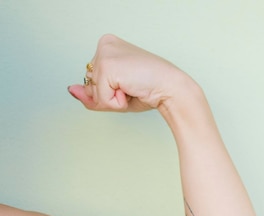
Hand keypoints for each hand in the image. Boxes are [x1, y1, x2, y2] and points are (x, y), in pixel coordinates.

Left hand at [68, 34, 185, 111]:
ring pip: (93, 92)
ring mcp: (104, 54)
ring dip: (114, 100)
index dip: (110, 90)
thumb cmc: (150, 90)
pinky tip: (132, 89)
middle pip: (90, 84)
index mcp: (108, 46)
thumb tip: (71, 90)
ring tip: (133, 88)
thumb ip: (92, 95)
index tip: (132, 82)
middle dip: (109, 95)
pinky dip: (117, 102)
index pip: (92, 79)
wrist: (172, 89)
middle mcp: (104, 45)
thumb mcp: (117, 94)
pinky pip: (101, 98)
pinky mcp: (107, 66)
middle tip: (133, 86)